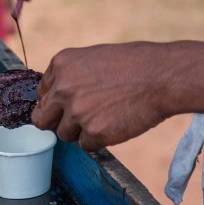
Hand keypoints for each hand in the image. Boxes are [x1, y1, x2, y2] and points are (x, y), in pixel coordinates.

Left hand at [31, 42, 169, 150]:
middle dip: (57, 122)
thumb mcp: (92, 58)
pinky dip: (99, 140)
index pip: (42, 94)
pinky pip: (86, 145)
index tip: (65, 106)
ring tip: (105, 116)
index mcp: (60, 64)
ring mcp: (76, 111)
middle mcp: (62, 87)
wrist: (161, 76)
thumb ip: (70, 76)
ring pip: (64, 134)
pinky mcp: (93, 132)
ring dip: (80, 131)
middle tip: (75, 122)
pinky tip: (115, 123)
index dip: (54, 103)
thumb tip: (55, 99)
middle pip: (43, 119)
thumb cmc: (132, 64)